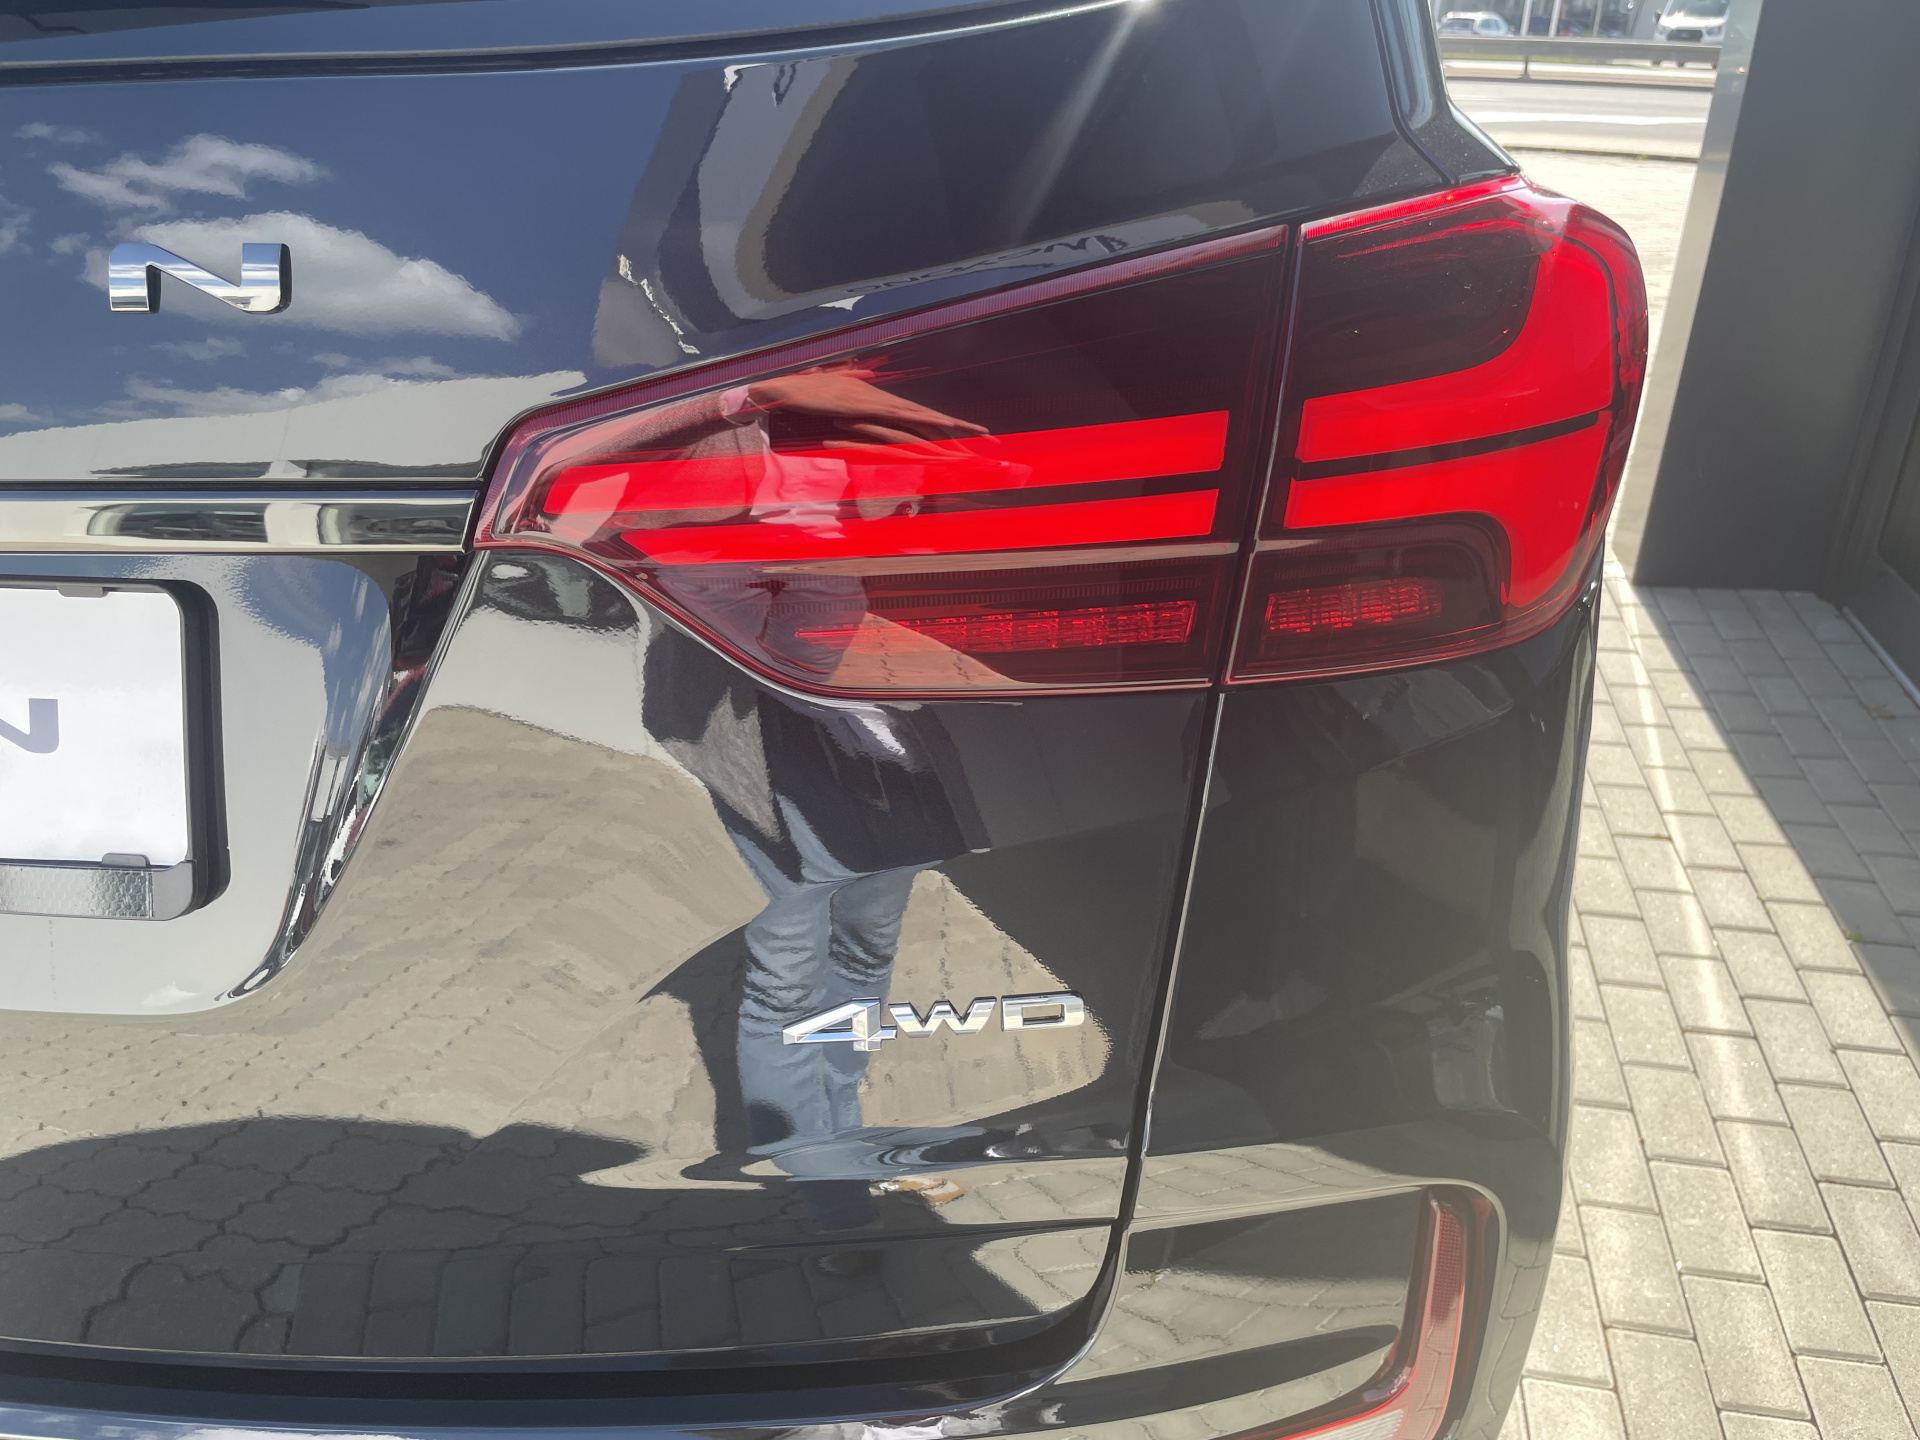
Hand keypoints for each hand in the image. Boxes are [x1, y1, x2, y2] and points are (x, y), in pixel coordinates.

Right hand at [744, 370, 986, 442]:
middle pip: (927, 414)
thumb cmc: (800, 402)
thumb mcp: (830, 407)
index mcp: (876, 398)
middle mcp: (879, 395)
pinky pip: (896, 416)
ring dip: (948, 425)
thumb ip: (847, 406)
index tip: (969, 434)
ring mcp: (872, 399)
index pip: (917, 414)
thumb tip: (859, 403)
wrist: (778, 392)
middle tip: (989, 438)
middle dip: (960, 426)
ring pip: (919, 414)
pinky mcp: (861, 406)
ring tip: (975, 436)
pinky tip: (934, 429)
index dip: (945, 423)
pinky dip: (917, 422)